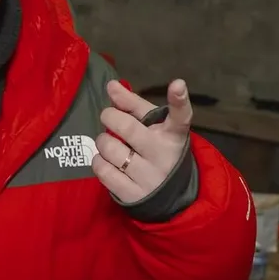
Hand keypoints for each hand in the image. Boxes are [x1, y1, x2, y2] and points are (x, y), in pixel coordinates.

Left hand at [92, 79, 193, 203]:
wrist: (169, 195)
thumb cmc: (157, 149)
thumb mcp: (153, 125)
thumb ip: (133, 104)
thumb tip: (111, 85)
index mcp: (173, 134)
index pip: (180, 116)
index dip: (179, 100)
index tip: (177, 84)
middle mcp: (163, 155)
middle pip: (128, 127)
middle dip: (110, 116)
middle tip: (108, 116)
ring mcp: (149, 177)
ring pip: (110, 149)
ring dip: (103, 142)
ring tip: (110, 144)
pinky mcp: (133, 195)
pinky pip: (103, 170)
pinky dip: (99, 161)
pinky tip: (107, 161)